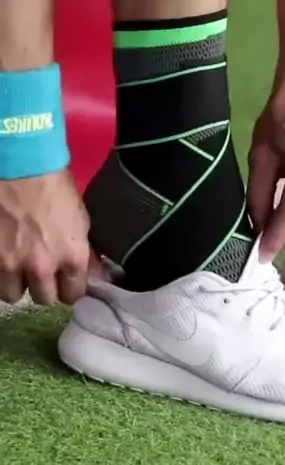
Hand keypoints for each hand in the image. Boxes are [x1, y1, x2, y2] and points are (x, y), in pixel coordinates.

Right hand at [0, 170, 96, 304]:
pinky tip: (5, 258)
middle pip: (44, 299)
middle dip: (45, 287)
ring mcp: (11, 264)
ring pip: (14, 295)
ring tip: (19, 266)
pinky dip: (0, 273)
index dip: (69, 287)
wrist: (21, 166)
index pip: (73, 294)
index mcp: (72, 258)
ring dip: (18, 283)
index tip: (65, 280)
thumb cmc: (56, 187)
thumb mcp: (81, 220)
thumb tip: (95, 277)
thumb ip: (85, 254)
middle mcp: (42, 267)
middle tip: (42, 271)